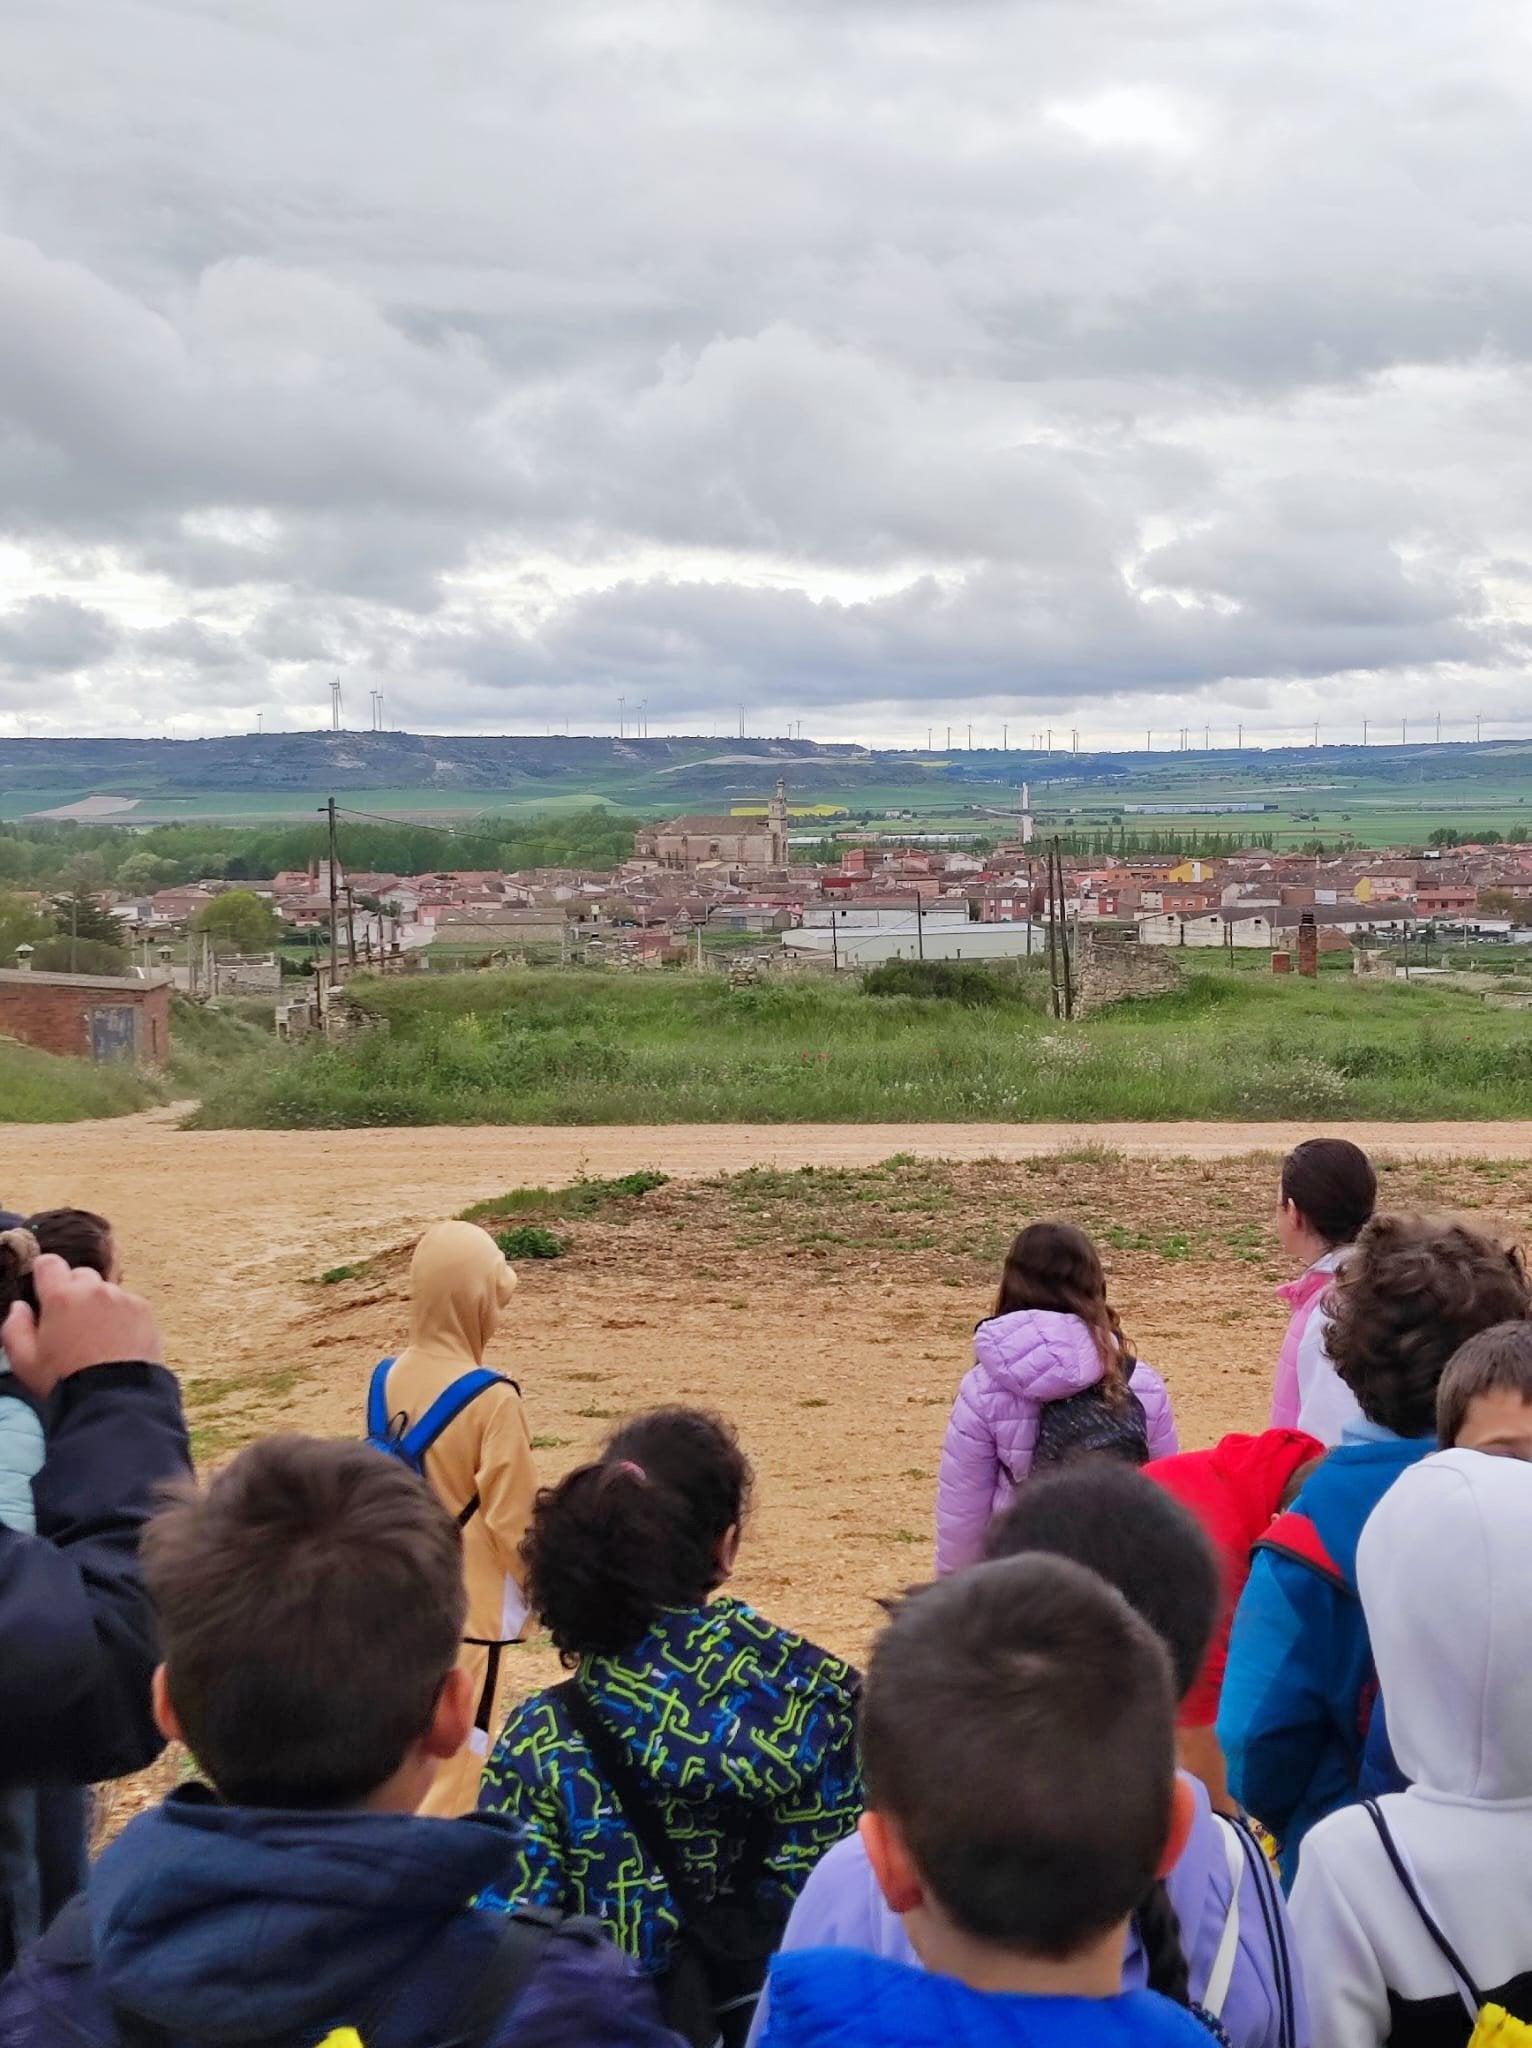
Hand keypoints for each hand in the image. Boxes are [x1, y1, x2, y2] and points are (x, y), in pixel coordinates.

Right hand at [2, 1254, 163, 1395]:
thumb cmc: (64, 1380)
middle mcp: (93, 1290)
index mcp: (60, 1297)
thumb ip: (15, 1328)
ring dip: (99, 1305)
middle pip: (80, 1275)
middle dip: (73, 1292)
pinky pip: (129, 1304)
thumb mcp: (25, 1361)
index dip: (45, 1275)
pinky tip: (117, 1343)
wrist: (113, 1397)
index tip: (45, 1290)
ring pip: (106, 1291)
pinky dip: (122, 1317)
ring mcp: (122, 1298)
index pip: (49, 1263)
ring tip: (97, 1339)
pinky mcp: (144, 1310)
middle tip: (71, 1323)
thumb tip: (20, 1307)